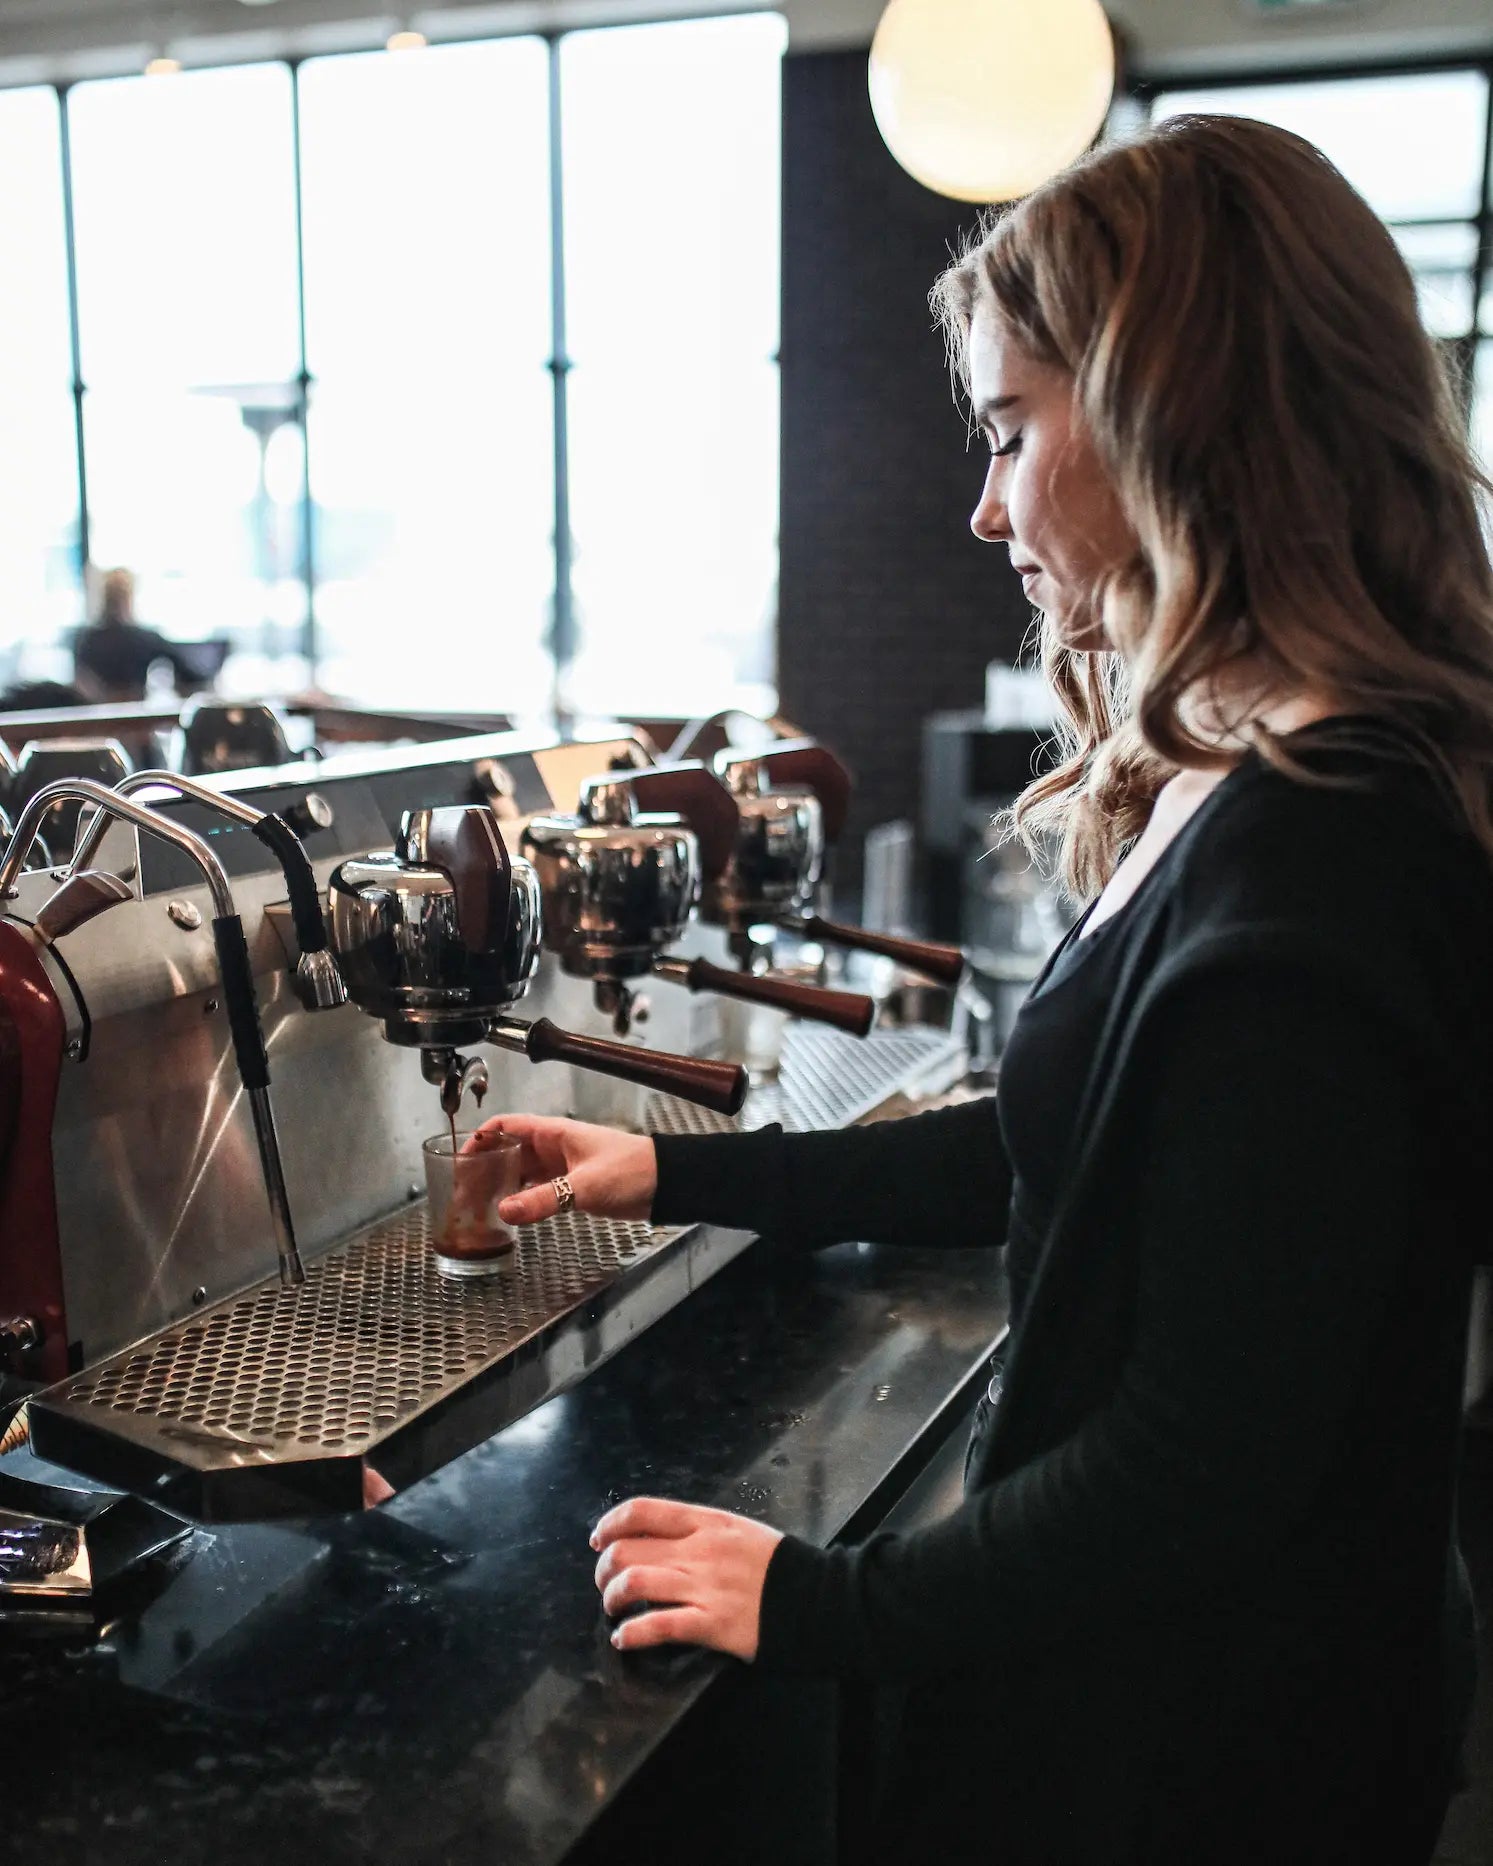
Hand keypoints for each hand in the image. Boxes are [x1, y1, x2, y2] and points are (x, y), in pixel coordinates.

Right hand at [467, 1113, 657, 1225]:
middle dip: (485, 1168)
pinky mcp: (571, 1187)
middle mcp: (553, 1147)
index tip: (459, 1159)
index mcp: (554, 1132)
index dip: (480, 1138)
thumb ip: (544, 1199)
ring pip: (521, 1173)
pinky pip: (537, 1190)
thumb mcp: (583, 1186)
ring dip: (501, 1185)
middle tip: (463, 1192)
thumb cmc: (630, 1170)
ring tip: (478, 1206)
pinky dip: (521, 1200)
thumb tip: (504, 1211)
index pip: (506, 1125)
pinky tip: (509, 1215)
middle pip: (508, 1151)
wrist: (666, 1183)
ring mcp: (561, 1167)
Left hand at [591, 1496, 782, 1660]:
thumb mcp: (738, 1529)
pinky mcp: (711, 1623)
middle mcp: (699, 1550)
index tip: (598, 1540)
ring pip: (634, 1583)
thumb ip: (700, 1530)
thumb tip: (660, 1538)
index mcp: (706, 1522)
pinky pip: (658, 1626)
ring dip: (611, 1599)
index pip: (642, 1511)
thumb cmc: (777, 1565)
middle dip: (605, 1569)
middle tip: (606, 1583)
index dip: (610, 1525)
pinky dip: (631, 1634)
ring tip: (614, 1609)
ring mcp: (704, 1587)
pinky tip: (624, 1638)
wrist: (817, 1597)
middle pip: (628, 1550)